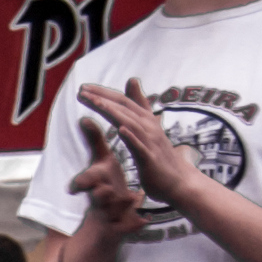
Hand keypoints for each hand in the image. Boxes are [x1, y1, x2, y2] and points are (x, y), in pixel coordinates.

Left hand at [76, 78, 194, 218]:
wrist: (179, 182)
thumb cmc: (160, 154)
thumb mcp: (147, 126)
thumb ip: (139, 104)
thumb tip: (132, 79)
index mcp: (145, 120)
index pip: (123, 101)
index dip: (103, 93)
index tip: (83, 88)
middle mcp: (149, 127)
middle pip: (123, 108)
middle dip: (102, 98)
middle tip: (81, 91)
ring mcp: (150, 143)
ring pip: (130, 123)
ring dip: (112, 112)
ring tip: (95, 103)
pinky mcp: (151, 160)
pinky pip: (140, 148)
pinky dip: (132, 137)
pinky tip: (121, 130)